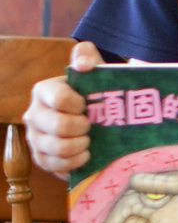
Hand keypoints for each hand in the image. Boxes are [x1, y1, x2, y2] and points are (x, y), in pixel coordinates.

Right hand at [24, 41, 99, 177]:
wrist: (98, 117)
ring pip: (57, 148)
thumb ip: (87, 57)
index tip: (90, 106)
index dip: (80, 105)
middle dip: (82, 127)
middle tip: (92, 126)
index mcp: (44, 91)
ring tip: (90, 140)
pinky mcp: (41, 158)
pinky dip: (74, 162)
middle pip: (59, 126)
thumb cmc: (95, 93)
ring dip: (80, 146)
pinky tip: (85, 155)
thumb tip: (83, 63)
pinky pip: (55, 165)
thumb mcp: (95, 72)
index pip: (60, 99)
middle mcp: (34, 114)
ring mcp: (35, 138)